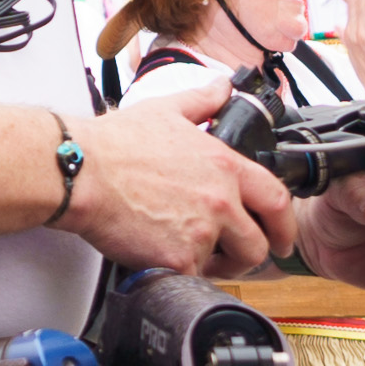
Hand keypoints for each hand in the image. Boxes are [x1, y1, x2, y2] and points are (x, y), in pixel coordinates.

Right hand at [65, 70, 295, 277]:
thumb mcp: (165, 110)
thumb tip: (222, 87)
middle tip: (236, 255)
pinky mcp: (177, 259)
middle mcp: (220, 201)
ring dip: (219, 267)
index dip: (284, 223)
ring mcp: (201, 233)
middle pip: (259, 242)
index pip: (276, 200)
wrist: (80, 173)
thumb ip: (202, 100)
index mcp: (224, 167)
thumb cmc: (114, 145)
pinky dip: (181, 274)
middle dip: (251, 253)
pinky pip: (193, 278)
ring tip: (196, 257)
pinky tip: (166, 260)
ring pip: (229, 265)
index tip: (282, 235)